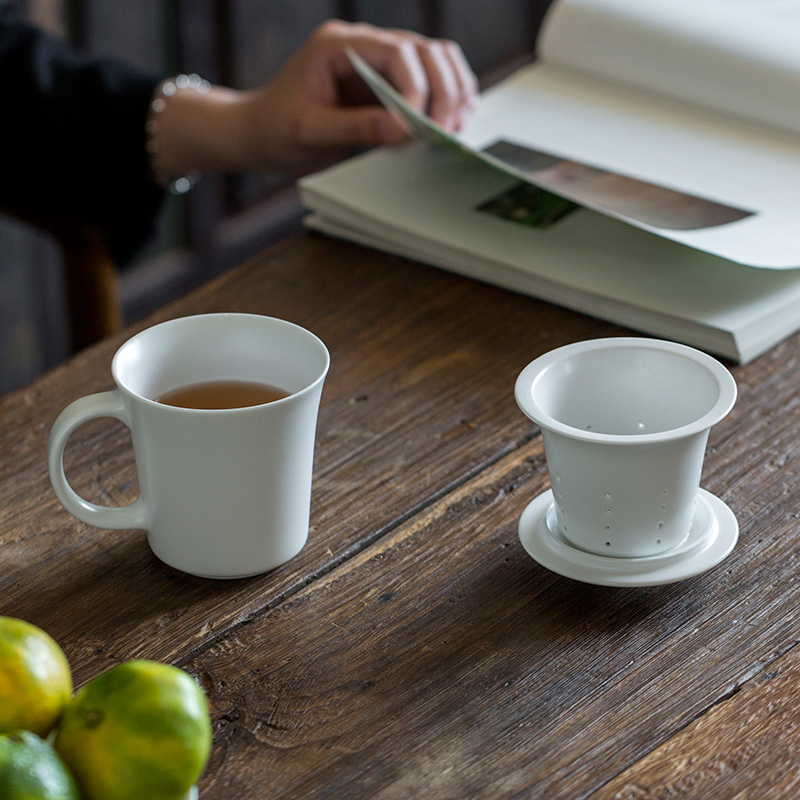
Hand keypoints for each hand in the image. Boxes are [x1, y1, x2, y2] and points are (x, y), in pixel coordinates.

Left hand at [241, 19, 478, 172]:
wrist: (263, 134)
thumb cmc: (276, 129)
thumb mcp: (308, 132)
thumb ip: (354, 129)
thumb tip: (401, 130)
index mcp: (338, 45)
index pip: (395, 51)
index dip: (417, 86)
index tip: (418, 124)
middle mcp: (364, 46)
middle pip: (426, 51)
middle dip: (443, 91)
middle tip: (445, 131)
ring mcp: (379, 64)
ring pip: (437, 61)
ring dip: (453, 93)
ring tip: (452, 130)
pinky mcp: (389, 85)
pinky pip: (431, 82)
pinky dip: (447, 101)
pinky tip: (452, 123)